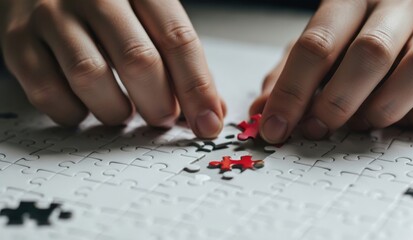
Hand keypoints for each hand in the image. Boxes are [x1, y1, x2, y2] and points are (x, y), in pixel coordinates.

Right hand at [0, 0, 224, 137]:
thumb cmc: (107, 4)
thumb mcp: (149, 15)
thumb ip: (178, 59)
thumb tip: (210, 109)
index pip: (177, 39)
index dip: (198, 88)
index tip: (208, 122)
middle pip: (137, 59)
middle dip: (159, 104)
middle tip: (163, 117)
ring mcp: (51, 14)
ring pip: (90, 77)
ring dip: (116, 111)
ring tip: (124, 111)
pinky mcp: (17, 40)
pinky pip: (48, 92)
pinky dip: (74, 113)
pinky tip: (86, 106)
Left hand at [251, 0, 412, 142]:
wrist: (404, 24)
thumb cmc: (351, 41)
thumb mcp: (314, 52)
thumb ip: (287, 78)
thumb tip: (261, 113)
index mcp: (348, 3)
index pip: (316, 44)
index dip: (292, 92)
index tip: (275, 127)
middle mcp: (393, 8)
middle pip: (368, 53)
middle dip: (337, 103)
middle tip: (316, 129)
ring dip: (381, 109)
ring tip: (359, 124)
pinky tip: (392, 119)